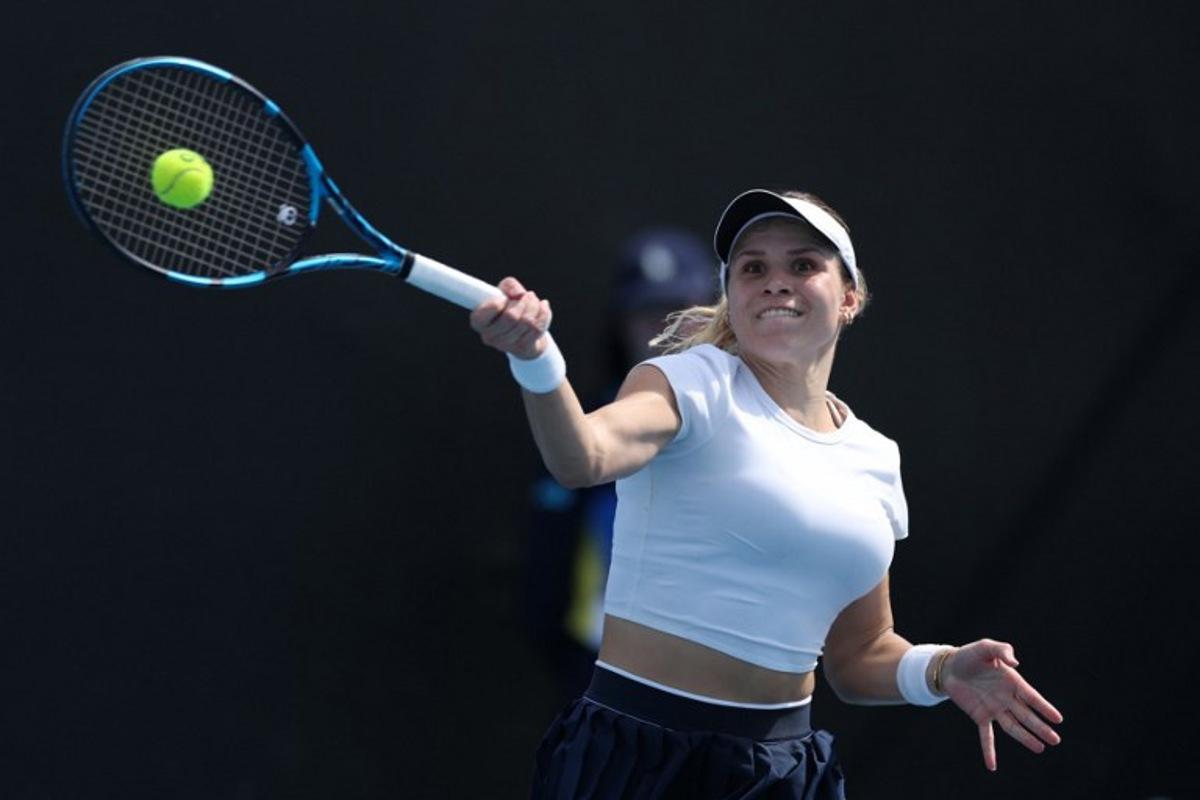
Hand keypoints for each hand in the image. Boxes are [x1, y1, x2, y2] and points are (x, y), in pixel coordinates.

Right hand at [469, 277, 552, 360]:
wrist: (523, 330)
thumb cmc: (510, 306)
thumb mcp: (505, 290)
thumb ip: (509, 286)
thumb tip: (518, 294)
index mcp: (478, 321)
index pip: (488, 311)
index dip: (500, 302)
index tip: (505, 298)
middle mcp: (488, 336)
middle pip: (511, 317)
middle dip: (524, 302)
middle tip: (528, 295)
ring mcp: (505, 345)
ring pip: (527, 323)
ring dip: (535, 306)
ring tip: (535, 300)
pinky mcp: (522, 349)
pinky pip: (537, 329)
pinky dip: (544, 314)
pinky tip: (543, 307)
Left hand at [941, 639, 1062, 770]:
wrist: (949, 666)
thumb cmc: (971, 655)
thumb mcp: (986, 647)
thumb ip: (1002, 650)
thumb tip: (1015, 662)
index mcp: (1012, 682)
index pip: (1032, 697)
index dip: (1044, 708)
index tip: (1058, 719)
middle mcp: (1007, 698)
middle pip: (1026, 715)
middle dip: (1040, 727)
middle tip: (1055, 740)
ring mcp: (994, 709)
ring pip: (1012, 727)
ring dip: (1025, 738)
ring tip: (1040, 748)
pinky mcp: (979, 716)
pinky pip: (986, 736)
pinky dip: (989, 750)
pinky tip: (992, 765)